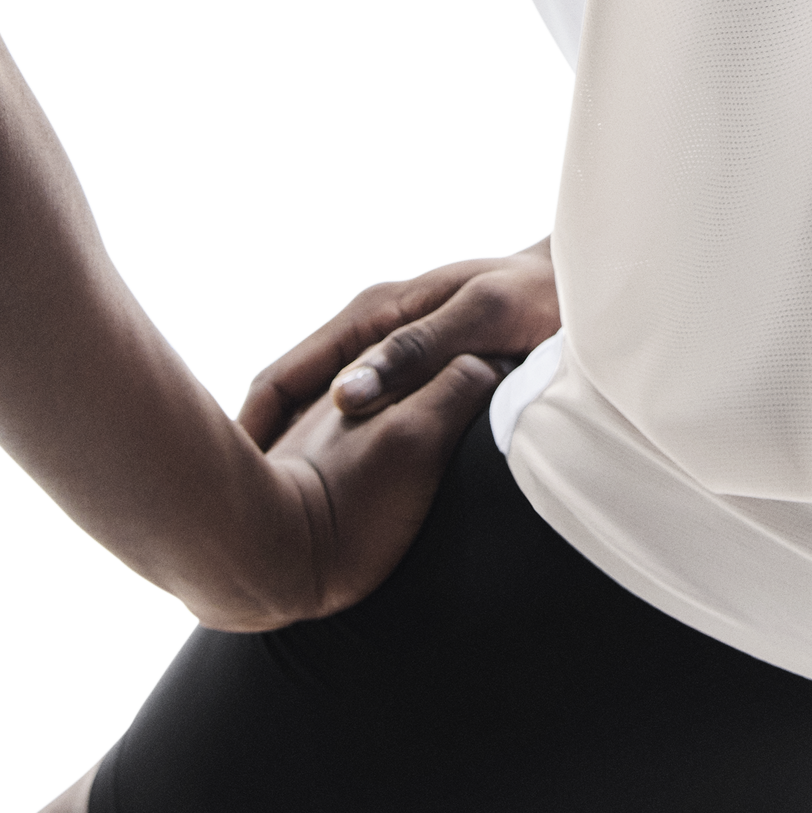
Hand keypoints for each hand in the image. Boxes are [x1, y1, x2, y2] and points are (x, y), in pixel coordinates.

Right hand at [233, 238, 559, 621]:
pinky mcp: (411, 376)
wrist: (578, 283)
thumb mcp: (480, 318)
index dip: (250, 433)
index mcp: (371, 313)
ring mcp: (387, 353)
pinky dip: (333, 454)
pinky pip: (354, 418)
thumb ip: (416, 353)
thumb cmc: (535, 297)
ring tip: (275, 528)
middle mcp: (368, 332)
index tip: (233, 495)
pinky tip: (334, 501)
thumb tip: (343, 398)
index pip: (281, 378)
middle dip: (261, 454)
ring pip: (318, 412)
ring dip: (295, 458)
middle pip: (290, 398)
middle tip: (238, 530)